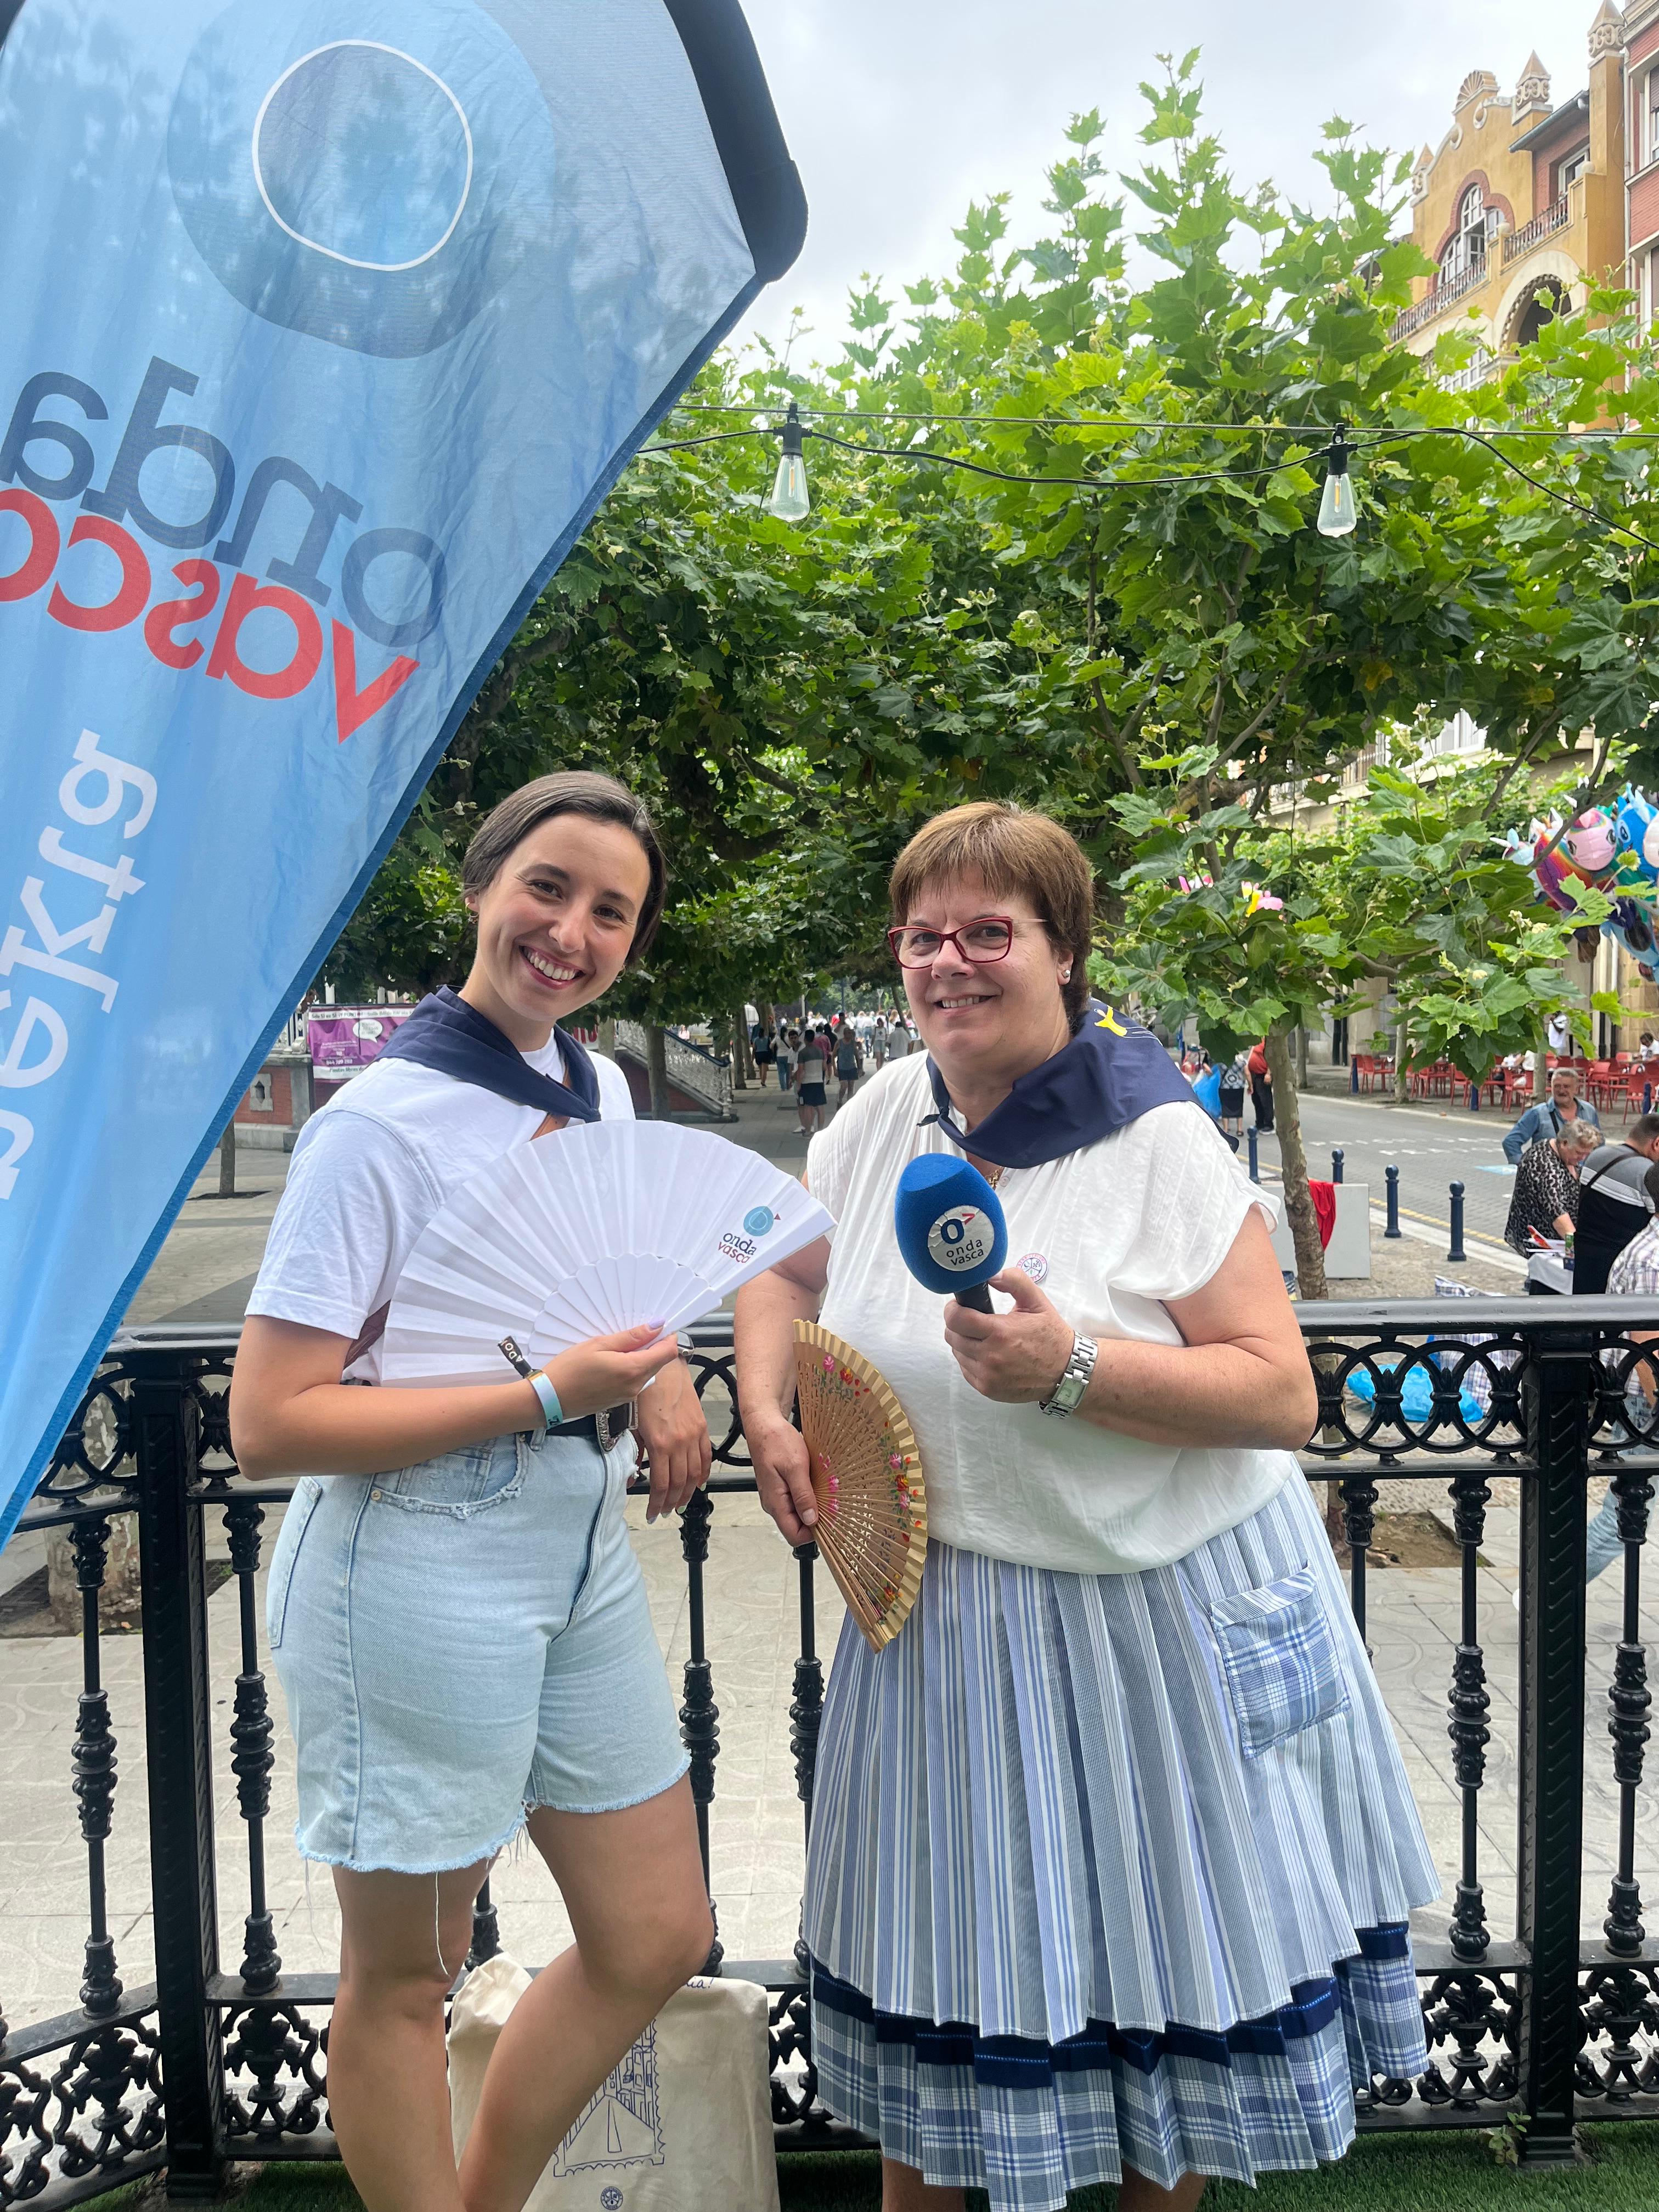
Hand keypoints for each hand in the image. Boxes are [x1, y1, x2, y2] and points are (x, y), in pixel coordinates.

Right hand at [543, 1323, 681, 1423]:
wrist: (550, 1399)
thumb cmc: (570, 1369)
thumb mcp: (599, 1344)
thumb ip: (631, 1337)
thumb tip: (656, 1327)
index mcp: (633, 1369)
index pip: (667, 1352)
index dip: (668, 1337)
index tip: (659, 1326)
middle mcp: (636, 1386)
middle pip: (660, 1362)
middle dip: (655, 1345)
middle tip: (636, 1332)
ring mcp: (629, 1396)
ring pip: (648, 1372)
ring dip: (643, 1357)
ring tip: (621, 1346)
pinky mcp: (620, 1401)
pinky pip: (636, 1382)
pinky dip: (633, 1369)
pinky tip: (614, 1361)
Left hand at [632, 1357, 711, 1522]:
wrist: (665, 1368)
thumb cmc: (643, 1392)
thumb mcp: (631, 1423)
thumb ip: (633, 1453)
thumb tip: (632, 1478)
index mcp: (660, 1443)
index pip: (662, 1484)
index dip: (657, 1503)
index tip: (652, 1513)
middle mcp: (680, 1442)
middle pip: (679, 1483)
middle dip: (671, 1502)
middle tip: (664, 1512)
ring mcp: (694, 1435)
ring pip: (695, 1473)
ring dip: (688, 1492)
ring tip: (679, 1503)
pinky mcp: (702, 1427)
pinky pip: (706, 1456)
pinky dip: (703, 1473)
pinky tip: (698, 1483)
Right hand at [747, 1410, 817, 1545]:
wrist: (764, 1425)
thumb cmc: (776, 1442)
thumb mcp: (795, 1467)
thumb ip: (803, 1496)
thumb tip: (811, 1520)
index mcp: (775, 1503)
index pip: (794, 1536)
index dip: (813, 1532)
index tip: (829, 1519)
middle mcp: (774, 1504)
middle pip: (797, 1526)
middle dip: (815, 1517)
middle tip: (830, 1500)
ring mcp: (776, 1496)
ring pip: (798, 1513)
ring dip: (812, 1504)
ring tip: (822, 1487)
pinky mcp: (780, 1487)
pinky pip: (796, 1500)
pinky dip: (808, 1494)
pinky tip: (814, 1481)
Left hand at [942, 1268, 1076, 1404]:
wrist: (1066, 1371)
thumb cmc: (1051, 1335)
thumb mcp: (1037, 1302)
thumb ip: (1015, 1281)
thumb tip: (991, 1275)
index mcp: (1000, 1332)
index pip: (956, 1319)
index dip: (953, 1309)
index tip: (959, 1305)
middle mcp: (990, 1357)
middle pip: (952, 1336)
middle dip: (958, 1324)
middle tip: (973, 1320)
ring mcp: (988, 1376)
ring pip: (957, 1353)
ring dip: (964, 1342)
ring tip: (982, 1337)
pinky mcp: (988, 1389)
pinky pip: (965, 1370)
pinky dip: (970, 1360)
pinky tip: (986, 1353)